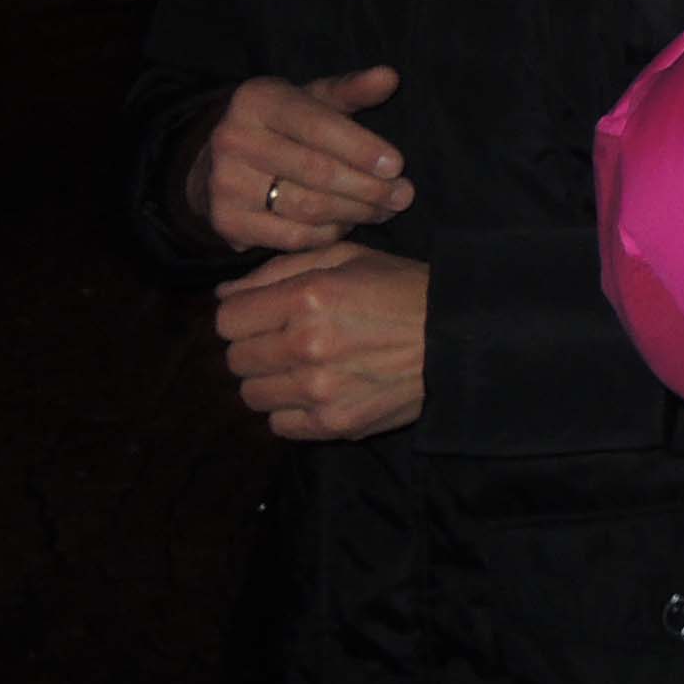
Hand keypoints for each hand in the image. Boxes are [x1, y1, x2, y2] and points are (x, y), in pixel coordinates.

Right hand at [185, 66, 411, 252]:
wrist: (222, 160)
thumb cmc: (286, 124)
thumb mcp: (314, 99)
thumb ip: (353, 89)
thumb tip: (390, 77)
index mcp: (257, 100)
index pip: (318, 125)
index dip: (361, 148)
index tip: (397, 165)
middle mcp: (234, 139)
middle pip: (316, 172)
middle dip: (368, 187)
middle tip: (403, 195)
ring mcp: (225, 183)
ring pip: (308, 208)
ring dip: (356, 213)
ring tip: (384, 209)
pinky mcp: (227, 221)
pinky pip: (294, 237)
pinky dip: (329, 233)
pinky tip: (348, 223)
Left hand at [214, 242, 427, 440]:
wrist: (458, 337)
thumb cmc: (402, 289)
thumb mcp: (347, 257)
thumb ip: (280, 271)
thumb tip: (225, 294)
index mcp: (306, 297)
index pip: (227, 320)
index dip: (241, 316)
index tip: (261, 316)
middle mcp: (306, 345)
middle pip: (236, 360)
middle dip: (254, 347)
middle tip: (285, 341)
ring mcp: (319, 390)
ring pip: (252, 395)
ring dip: (269, 380)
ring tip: (301, 367)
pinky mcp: (335, 424)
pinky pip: (279, 425)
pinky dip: (290, 410)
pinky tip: (316, 391)